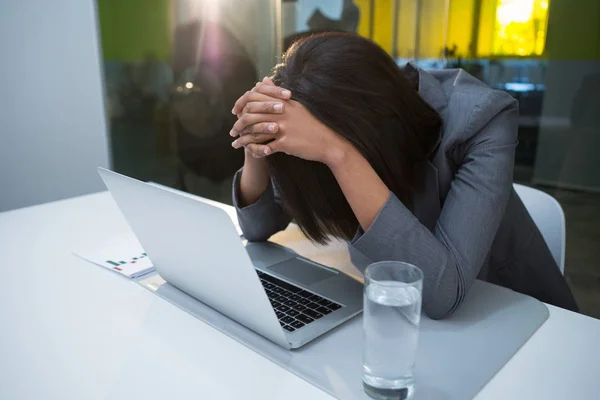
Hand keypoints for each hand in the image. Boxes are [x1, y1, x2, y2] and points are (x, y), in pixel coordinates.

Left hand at [232, 98, 350, 164]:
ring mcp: (283, 128)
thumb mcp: (295, 105)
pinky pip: (265, 147)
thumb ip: (277, 93)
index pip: (255, 97)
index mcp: (283, 102)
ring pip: (255, 131)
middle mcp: (282, 112)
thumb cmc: (311, 124)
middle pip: (251, 114)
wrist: (329, 141)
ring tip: (235, 144)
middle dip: (239, 123)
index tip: (235, 111)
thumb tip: (263, 80)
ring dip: (243, 139)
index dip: (242, 103)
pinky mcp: (285, 143)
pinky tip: (251, 154)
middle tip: (232, 130)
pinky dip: (256, 151)